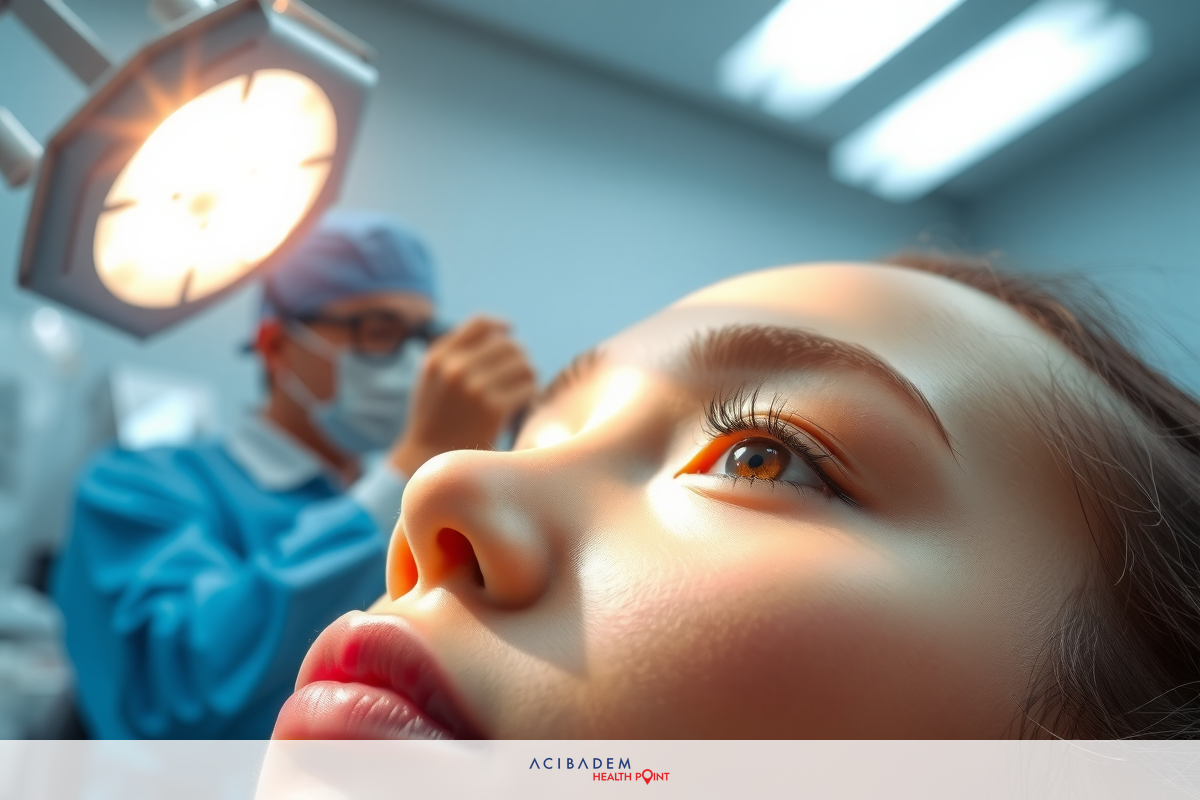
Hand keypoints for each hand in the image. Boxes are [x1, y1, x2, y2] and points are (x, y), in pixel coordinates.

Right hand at [389, 317, 535, 475]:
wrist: (429, 461)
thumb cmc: (436, 420)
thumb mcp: (433, 379)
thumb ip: (457, 353)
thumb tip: (502, 331)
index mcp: (439, 357)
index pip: (481, 324)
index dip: (501, 327)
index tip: (510, 333)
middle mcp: (454, 367)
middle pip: (508, 344)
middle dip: (517, 358)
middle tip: (516, 376)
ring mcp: (474, 387)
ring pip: (523, 363)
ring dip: (527, 376)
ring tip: (518, 391)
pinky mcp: (493, 408)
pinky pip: (528, 387)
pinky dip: (529, 395)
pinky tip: (519, 406)